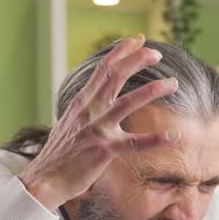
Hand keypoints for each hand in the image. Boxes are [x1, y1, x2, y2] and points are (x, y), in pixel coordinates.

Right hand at [21, 34, 178, 209]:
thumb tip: (95, 96)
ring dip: (152, 90)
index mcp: (82, 103)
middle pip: (115, 76)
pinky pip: (134, 143)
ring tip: (173, 83)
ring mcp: (96, 130)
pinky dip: (154, 139)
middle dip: (137, 60)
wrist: (45, 180)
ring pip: (127, 102)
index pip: (102, 68)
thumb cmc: (60, 154)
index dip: (121, 51)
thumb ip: (84, 109)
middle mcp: (89, 111)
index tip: (138, 40)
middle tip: (157, 54)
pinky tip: (173, 136)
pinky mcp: (104, 151)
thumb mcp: (69, 123)